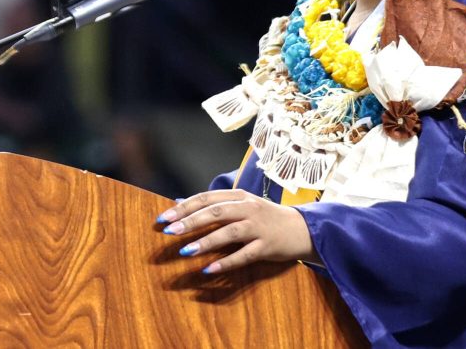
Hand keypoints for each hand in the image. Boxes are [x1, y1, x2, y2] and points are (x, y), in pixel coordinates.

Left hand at [157, 189, 319, 274]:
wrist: (302, 228)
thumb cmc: (265, 217)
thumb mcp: (241, 205)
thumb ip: (212, 204)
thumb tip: (180, 202)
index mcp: (238, 196)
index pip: (206, 198)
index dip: (183, 207)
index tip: (163, 218)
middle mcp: (248, 209)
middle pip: (215, 212)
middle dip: (190, 222)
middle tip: (169, 231)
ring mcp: (258, 227)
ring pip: (229, 233)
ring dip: (206, 241)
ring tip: (185, 252)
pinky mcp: (267, 246)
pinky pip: (244, 255)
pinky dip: (225, 263)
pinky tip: (208, 270)